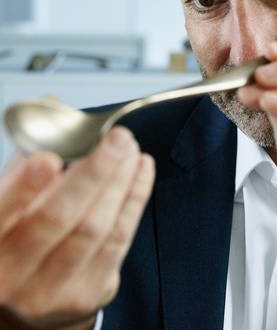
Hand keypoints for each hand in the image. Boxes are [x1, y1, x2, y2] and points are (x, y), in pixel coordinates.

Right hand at [0, 127, 154, 328]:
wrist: (27, 293)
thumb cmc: (16, 236)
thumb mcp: (7, 198)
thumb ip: (25, 158)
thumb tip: (52, 105)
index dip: (24, 186)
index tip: (49, 157)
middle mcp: (11, 275)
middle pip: (56, 219)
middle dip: (94, 173)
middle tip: (118, 139)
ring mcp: (50, 291)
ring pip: (94, 229)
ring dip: (120, 183)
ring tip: (131, 150)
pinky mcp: (88, 294)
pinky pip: (119, 242)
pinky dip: (133, 200)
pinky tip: (141, 172)